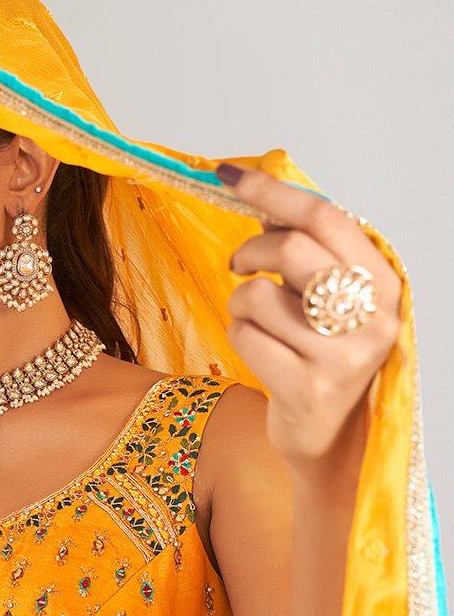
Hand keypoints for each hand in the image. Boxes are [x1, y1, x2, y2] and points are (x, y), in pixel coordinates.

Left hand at [222, 165, 401, 467]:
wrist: (338, 439)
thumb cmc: (327, 358)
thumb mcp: (331, 299)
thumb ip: (307, 248)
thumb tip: (263, 192)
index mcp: (383, 282)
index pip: (325, 217)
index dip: (273, 191)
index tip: (232, 176)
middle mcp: (372, 316)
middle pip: (290, 248)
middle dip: (250, 251)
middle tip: (242, 265)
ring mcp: (342, 355)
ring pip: (257, 295)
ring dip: (241, 304)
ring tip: (259, 322)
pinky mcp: (307, 388)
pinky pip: (245, 336)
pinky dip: (239, 336)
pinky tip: (260, 351)